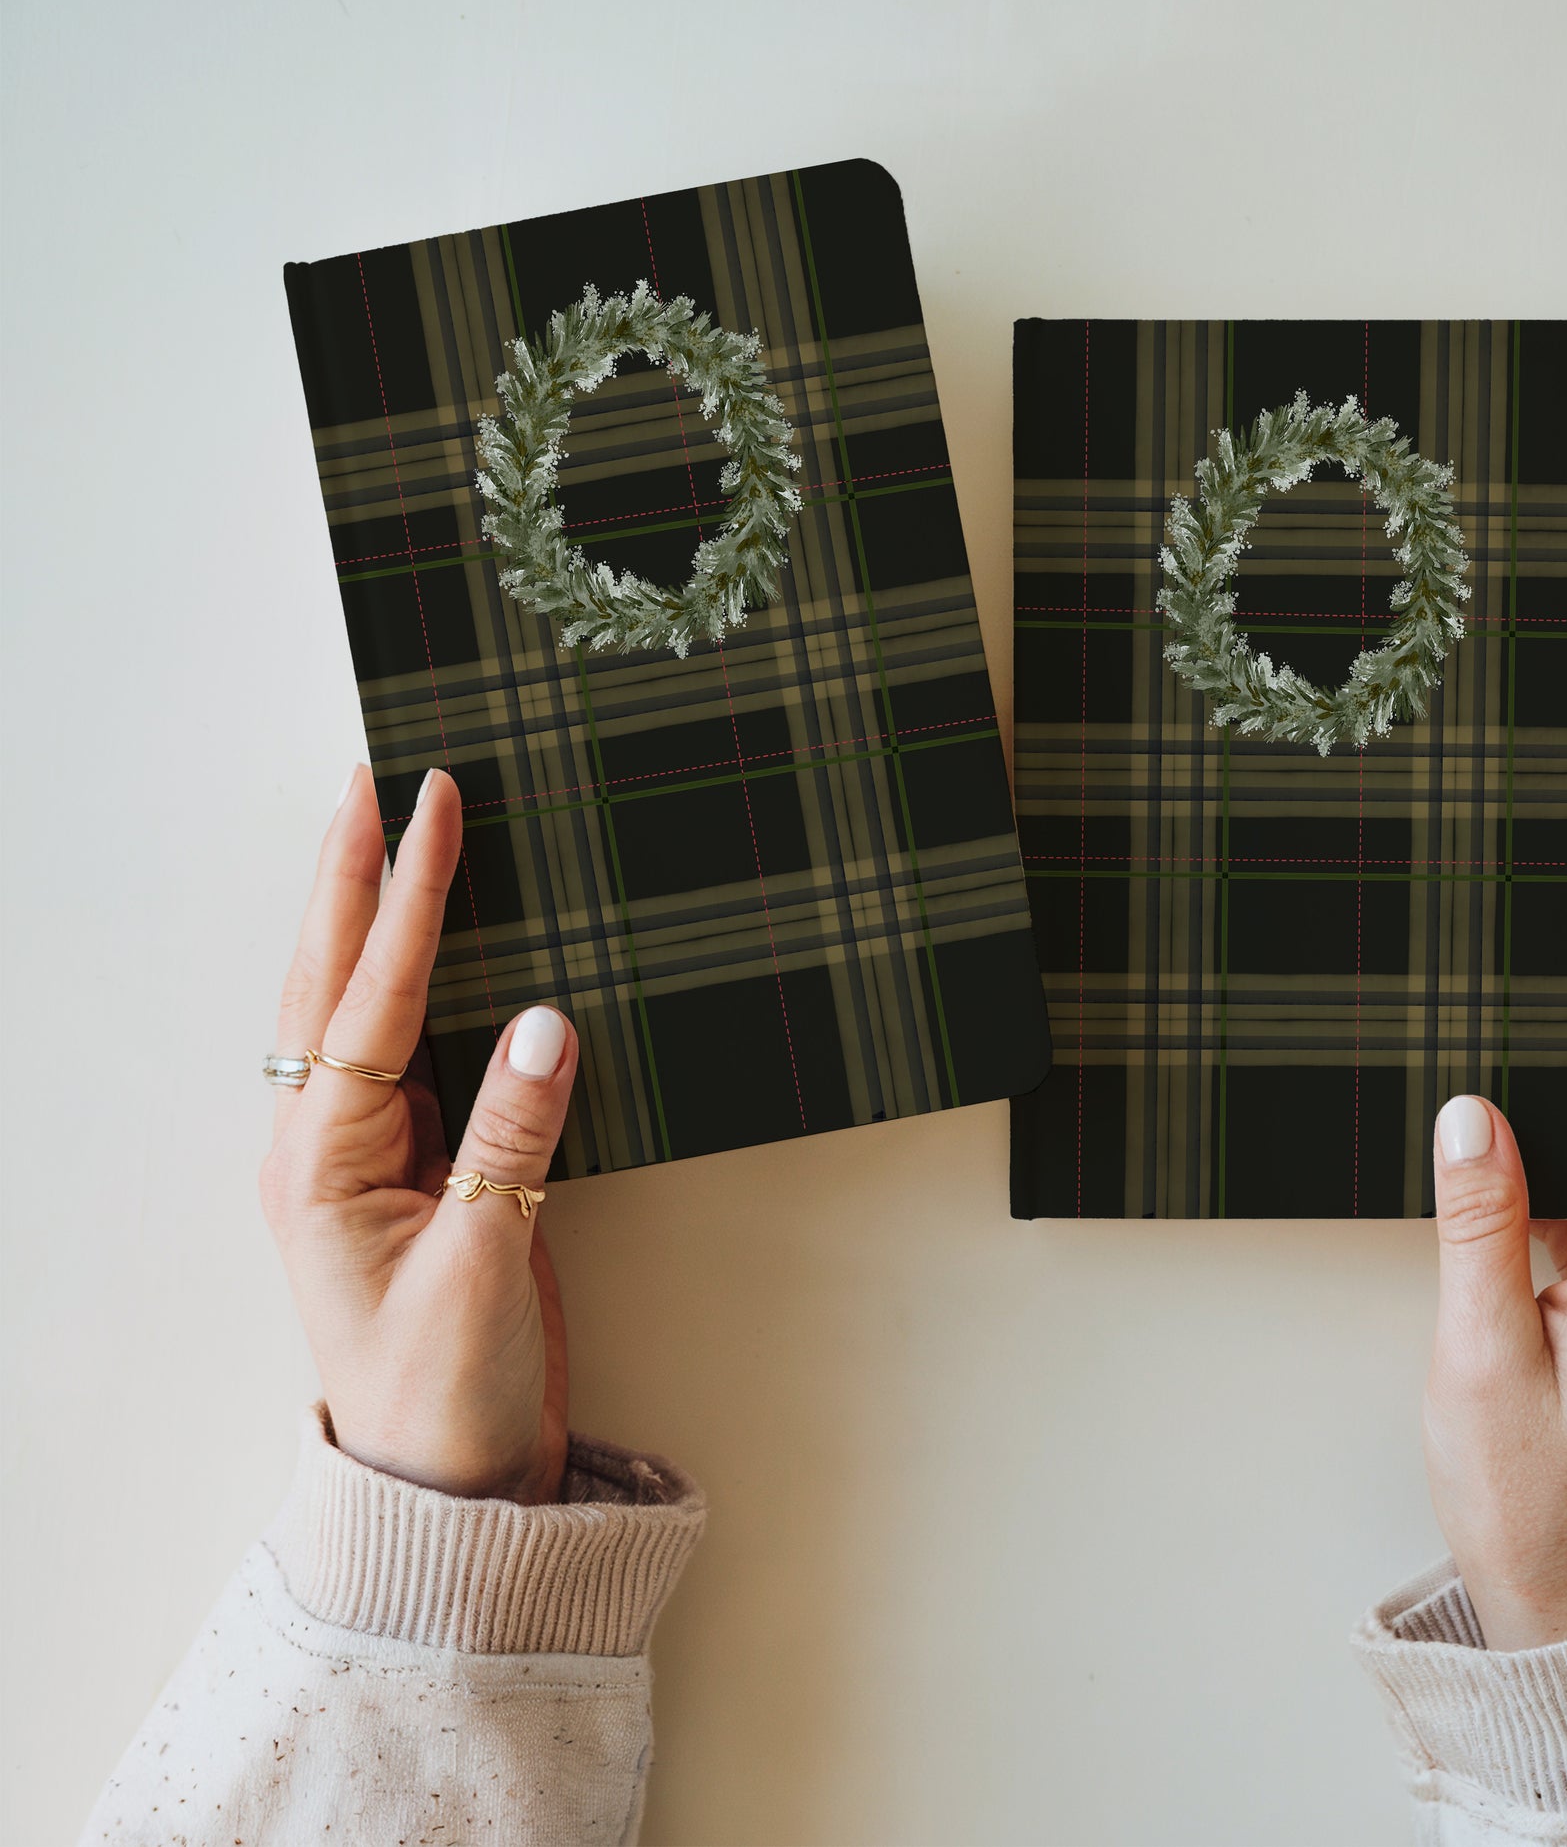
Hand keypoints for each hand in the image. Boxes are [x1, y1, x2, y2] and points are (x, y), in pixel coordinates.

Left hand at [258, 766, 579, 1503]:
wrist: (447, 1486)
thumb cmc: (443, 1395)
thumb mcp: (482, 1269)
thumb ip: (512, 1142)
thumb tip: (547, 1020)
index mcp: (323, 1165)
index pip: (372, 1000)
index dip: (408, 898)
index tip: (433, 806)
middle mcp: (330, 1144)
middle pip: (336, 980)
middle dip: (352, 874)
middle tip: (374, 776)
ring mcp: (372, 1154)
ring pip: (365, 1006)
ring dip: (375, 914)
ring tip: (394, 830)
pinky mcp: (423, 1170)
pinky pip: (418, 1048)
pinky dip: (425, 980)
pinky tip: (447, 944)